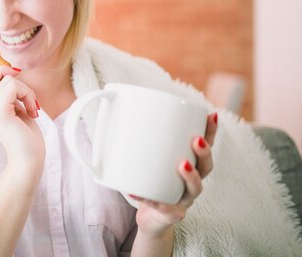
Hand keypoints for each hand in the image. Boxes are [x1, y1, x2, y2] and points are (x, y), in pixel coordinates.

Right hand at [0, 66, 44, 173]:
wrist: (28, 161)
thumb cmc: (27, 139)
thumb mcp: (18, 110)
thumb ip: (12, 95)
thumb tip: (13, 73)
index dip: (0, 71)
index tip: (18, 81)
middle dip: (13, 78)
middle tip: (27, 96)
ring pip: (8, 80)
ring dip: (27, 91)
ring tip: (33, 109)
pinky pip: (13, 87)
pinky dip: (27, 95)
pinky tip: (33, 111)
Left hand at [132, 112, 217, 235]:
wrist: (150, 218)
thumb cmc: (151, 182)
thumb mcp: (149, 159)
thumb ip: (138, 138)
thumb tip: (114, 107)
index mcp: (191, 165)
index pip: (206, 146)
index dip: (211, 132)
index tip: (211, 114)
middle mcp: (193, 182)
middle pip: (207, 167)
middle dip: (204, 152)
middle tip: (196, 139)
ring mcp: (184, 199)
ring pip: (195, 188)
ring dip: (191, 176)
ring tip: (182, 163)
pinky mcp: (170, 214)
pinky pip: (163, 207)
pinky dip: (148, 198)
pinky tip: (136, 192)